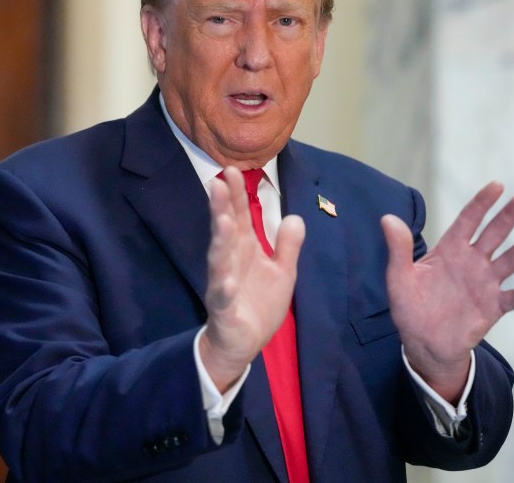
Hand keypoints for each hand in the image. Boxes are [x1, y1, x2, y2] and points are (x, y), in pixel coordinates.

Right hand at [199, 166, 305, 391]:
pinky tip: (228, 281)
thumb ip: (287, 246)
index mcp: (244, 250)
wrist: (242, 343)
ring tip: (223, 221)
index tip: (233, 171)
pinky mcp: (224, 308)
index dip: (235, 196)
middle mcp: (230, 261)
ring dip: (220, 240)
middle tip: (218, 182)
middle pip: (225, 230)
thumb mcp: (282, 272)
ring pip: (220, 259)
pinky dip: (226, 288)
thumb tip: (295, 217)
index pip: (238, 217)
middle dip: (221, 208)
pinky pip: (224, 297)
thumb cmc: (257, 303)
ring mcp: (223, 284)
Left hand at [382, 181, 513, 402]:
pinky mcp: (492, 307)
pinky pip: (513, 299)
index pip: (468, 220)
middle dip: (508, 216)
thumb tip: (387, 218)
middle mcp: (471, 262)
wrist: (422, 341)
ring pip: (508, 261)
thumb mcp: (399, 276)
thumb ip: (398, 248)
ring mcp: (484, 283)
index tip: (496, 185)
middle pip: (493, 234)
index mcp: (449, 250)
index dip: (481, 203)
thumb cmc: (409, 306)